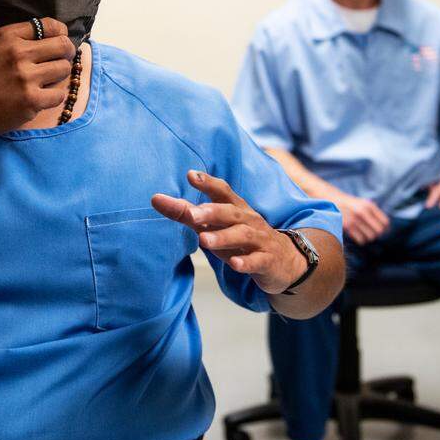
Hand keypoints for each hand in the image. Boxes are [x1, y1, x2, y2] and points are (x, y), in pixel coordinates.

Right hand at [0, 17, 75, 138]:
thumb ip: (17, 37)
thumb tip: (53, 32)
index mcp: (8, 36)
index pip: (50, 25)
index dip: (61, 33)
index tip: (61, 39)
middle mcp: (17, 54)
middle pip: (63, 46)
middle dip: (66, 53)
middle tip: (61, 60)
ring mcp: (25, 78)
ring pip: (64, 69)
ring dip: (58, 76)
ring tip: (45, 80)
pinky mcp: (31, 101)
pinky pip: (59, 94)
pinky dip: (53, 97)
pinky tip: (40, 97)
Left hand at [151, 170, 308, 294]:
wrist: (284, 262)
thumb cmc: (242, 240)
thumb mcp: (215, 226)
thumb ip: (187, 213)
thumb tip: (156, 199)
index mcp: (236, 208)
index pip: (223, 192)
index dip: (208, 183)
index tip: (191, 175)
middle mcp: (249, 221)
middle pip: (231, 212)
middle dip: (211, 212)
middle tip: (191, 214)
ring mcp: (260, 241)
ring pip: (242, 236)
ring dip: (223, 237)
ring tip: (204, 240)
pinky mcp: (267, 261)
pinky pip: (257, 261)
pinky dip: (246, 262)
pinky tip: (234, 265)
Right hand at [329, 192, 388, 244]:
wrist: (333, 201)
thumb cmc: (352, 205)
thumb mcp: (365, 204)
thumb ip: (375, 213)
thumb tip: (387, 228)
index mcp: (369, 206)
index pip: (385, 222)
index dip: (386, 228)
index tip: (383, 230)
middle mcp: (362, 212)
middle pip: (379, 231)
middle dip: (378, 234)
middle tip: (374, 232)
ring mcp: (354, 219)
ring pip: (371, 237)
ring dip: (369, 237)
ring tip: (365, 233)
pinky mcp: (347, 226)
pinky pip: (361, 240)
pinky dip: (362, 240)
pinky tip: (358, 235)